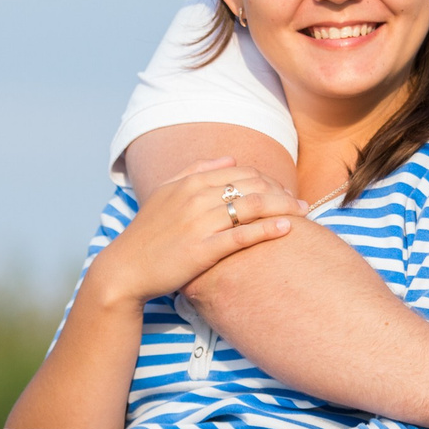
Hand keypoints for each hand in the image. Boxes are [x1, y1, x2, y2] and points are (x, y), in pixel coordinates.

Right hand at [93, 158, 302, 306]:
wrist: (125, 269)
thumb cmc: (148, 233)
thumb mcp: (165, 192)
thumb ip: (196, 170)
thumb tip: (230, 159)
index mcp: (189, 182)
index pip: (241, 172)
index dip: (268, 179)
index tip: (284, 191)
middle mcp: (195, 198)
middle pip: (252, 186)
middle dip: (281, 191)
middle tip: (300, 202)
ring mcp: (199, 223)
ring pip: (252, 207)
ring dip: (283, 207)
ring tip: (302, 212)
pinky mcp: (202, 250)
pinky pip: (242, 236)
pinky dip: (268, 229)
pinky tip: (287, 228)